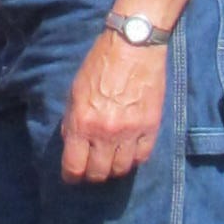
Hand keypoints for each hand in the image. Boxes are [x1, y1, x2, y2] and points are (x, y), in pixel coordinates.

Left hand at [60, 31, 166, 181]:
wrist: (134, 45)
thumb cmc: (100, 64)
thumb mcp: (75, 91)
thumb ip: (72, 120)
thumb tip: (72, 142)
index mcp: (82, 122)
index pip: (75, 165)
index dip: (72, 176)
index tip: (72, 177)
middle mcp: (105, 132)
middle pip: (99, 172)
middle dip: (92, 175)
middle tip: (91, 170)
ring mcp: (131, 131)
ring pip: (121, 168)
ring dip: (113, 169)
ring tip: (110, 162)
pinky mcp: (151, 126)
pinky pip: (142, 156)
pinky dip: (134, 158)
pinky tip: (129, 152)